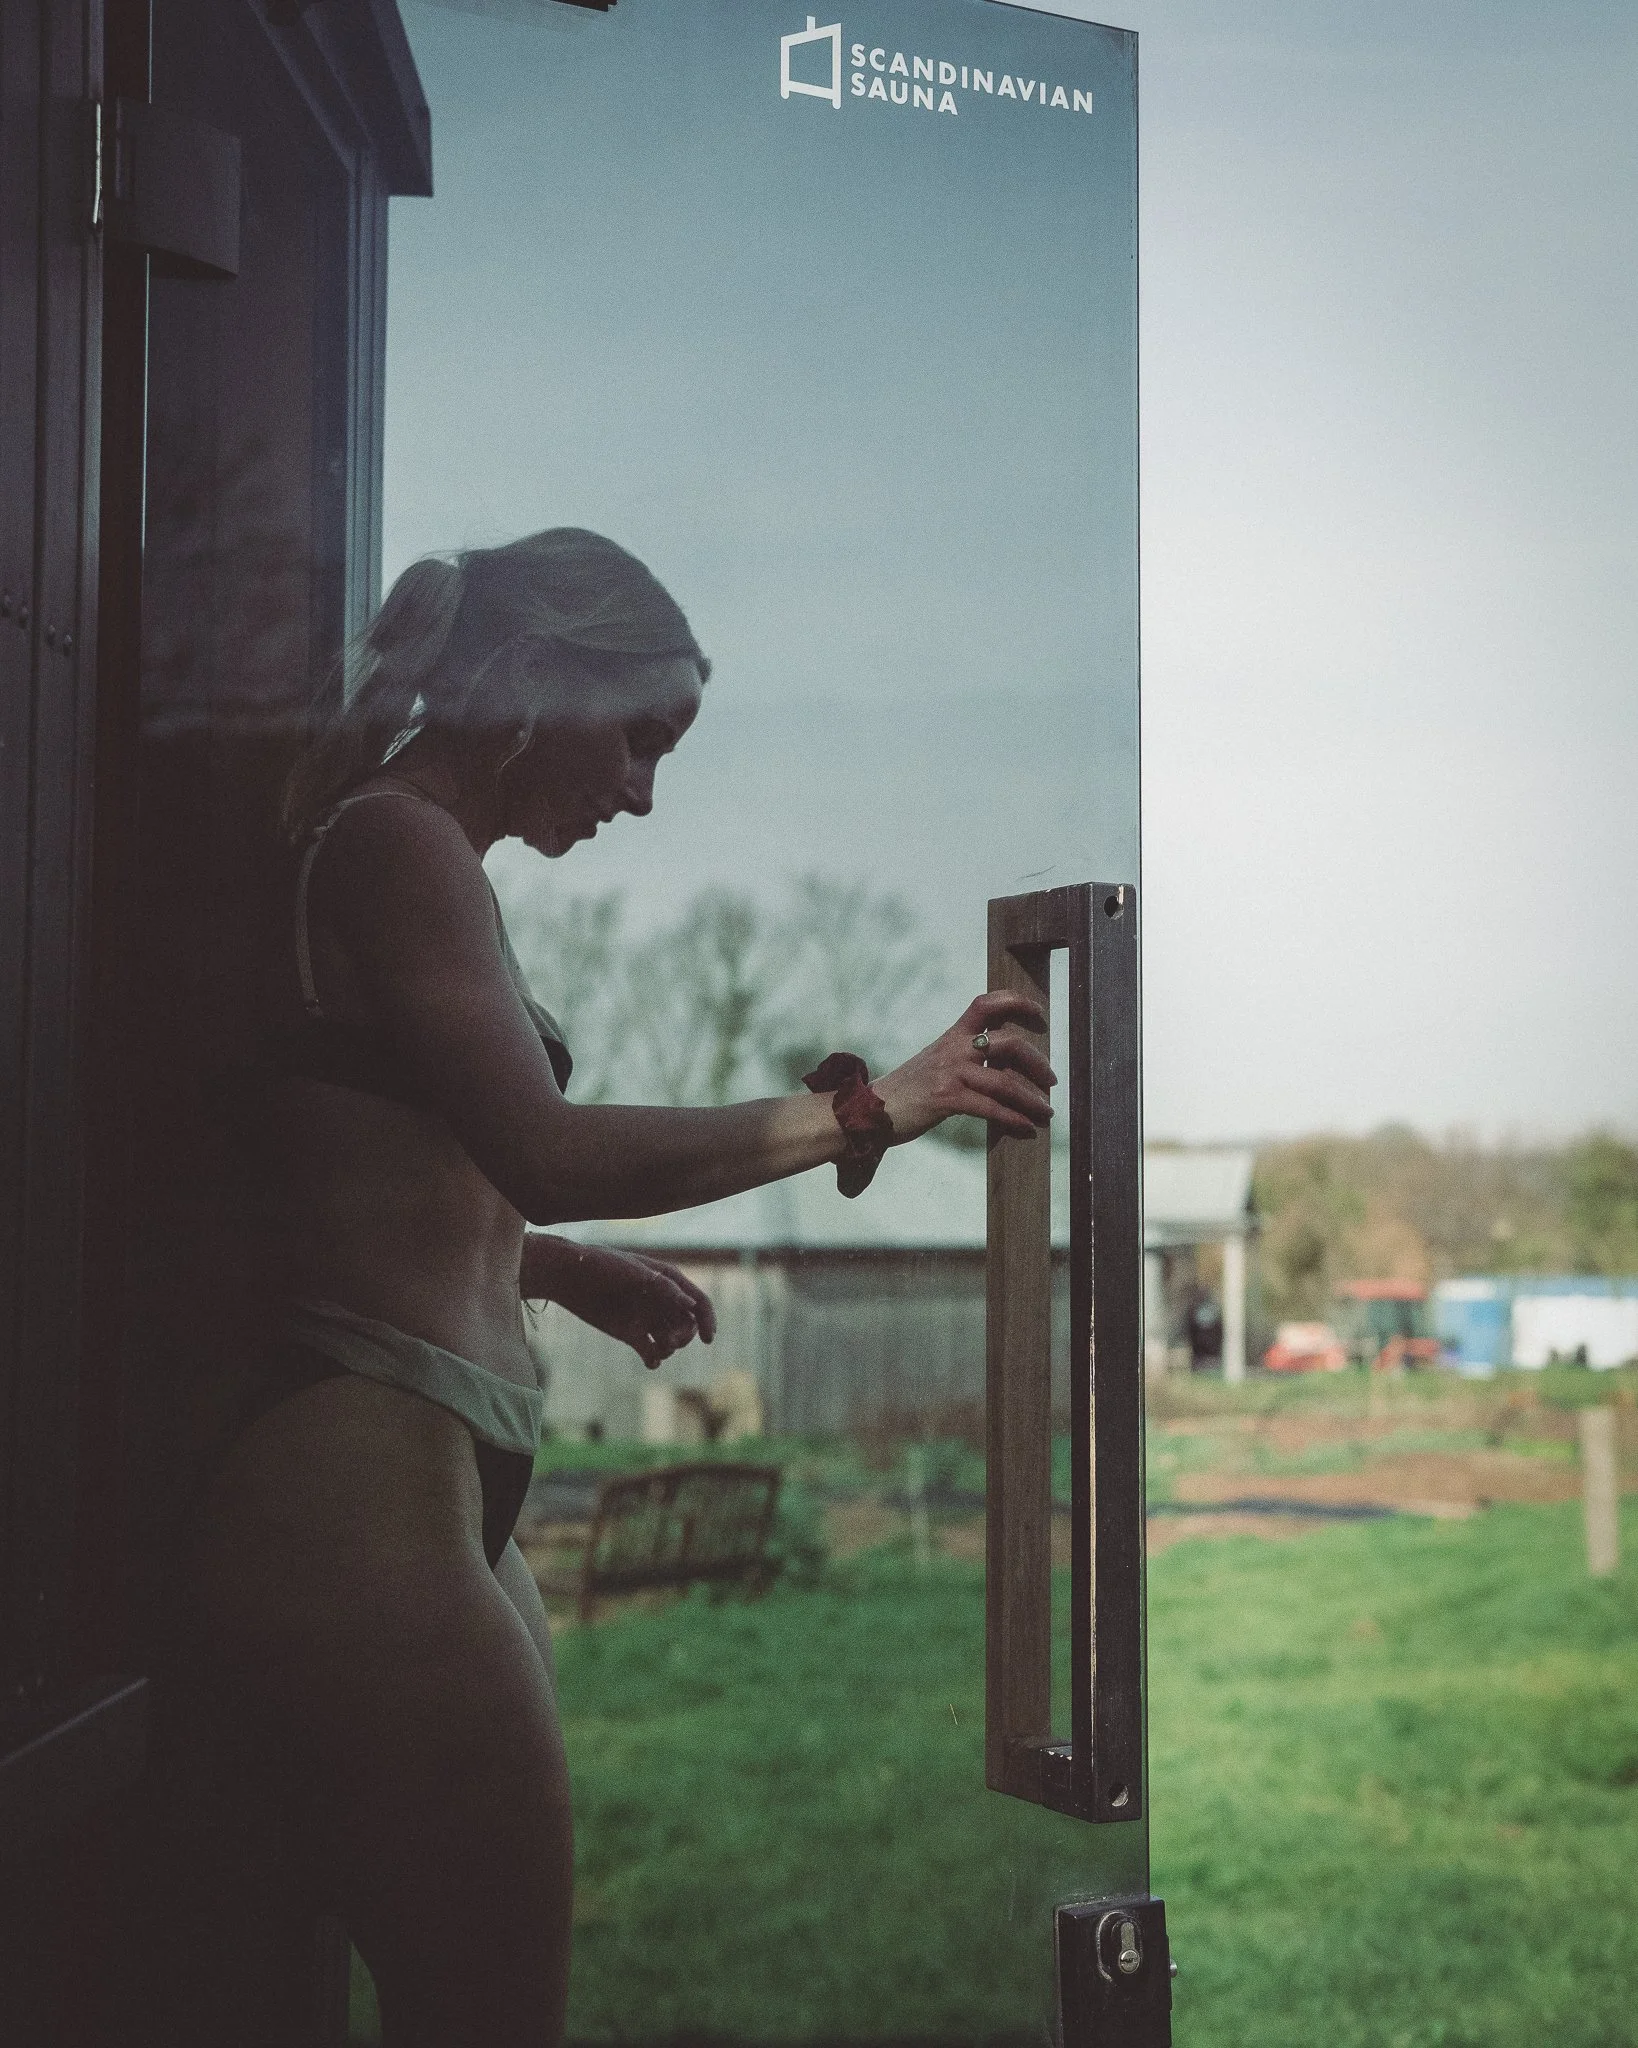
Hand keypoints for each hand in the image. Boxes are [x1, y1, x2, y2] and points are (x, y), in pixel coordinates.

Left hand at [549, 1244, 716, 1370]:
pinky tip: (650, 1361)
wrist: (568, 1275)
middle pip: (688, 1325)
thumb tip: (691, 1305)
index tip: (708, 1339)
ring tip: (657, 1350)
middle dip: (685, 1337)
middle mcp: (661, 1301)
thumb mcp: (633, 1272)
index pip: (698, 1302)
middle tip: (669, 1341)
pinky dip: (655, 1359)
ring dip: (670, 1349)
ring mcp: (646, 1317)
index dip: (708, 1320)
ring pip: (672, 1340)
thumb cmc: (601, 1265)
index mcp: (667, 1281)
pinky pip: (651, 1351)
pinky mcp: (630, 1333)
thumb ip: (663, 1287)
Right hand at [875, 992, 1054, 1142]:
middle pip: (1008, 1043)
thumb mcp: (934, 1062)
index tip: (1039, 1012)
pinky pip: (990, 1108)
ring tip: (1047, 1111)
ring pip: (1004, 1082)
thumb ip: (961, 1056)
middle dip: (1037, 1061)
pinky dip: (1013, 1119)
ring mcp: (950, 1074)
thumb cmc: (906, 1090)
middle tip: (1051, 1079)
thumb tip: (998, 1064)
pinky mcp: (946, 1099)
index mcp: (951, 1036)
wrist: (869, 1110)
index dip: (1016, 1002)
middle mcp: (953, 1049)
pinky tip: (1026, 1128)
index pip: (986, 1004)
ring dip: (1032, 1099)